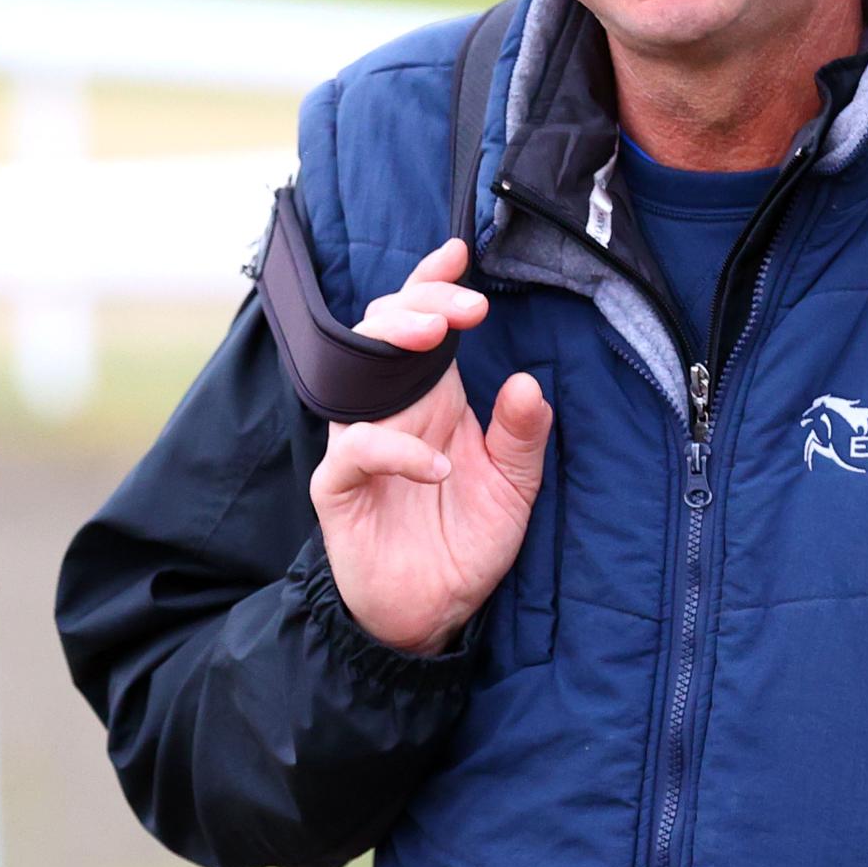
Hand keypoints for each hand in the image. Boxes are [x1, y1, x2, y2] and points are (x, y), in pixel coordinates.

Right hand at [308, 237, 554, 656]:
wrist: (432, 614)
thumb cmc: (466, 541)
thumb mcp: (514, 486)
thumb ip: (522, 434)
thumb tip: (528, 381)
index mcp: (431, 396)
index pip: (421, 322)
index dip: (433, 283)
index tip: (459, 252)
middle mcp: (390, 408)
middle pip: (383, 329)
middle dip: (419, 305)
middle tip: (465, 307)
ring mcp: (359, 442)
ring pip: (357, 370)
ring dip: (393, 344)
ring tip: (438, 338)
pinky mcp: (339, 485)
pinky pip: (356, 449)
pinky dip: (396, 449)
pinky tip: (439, 466)